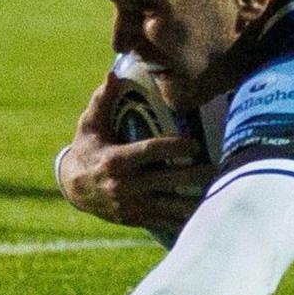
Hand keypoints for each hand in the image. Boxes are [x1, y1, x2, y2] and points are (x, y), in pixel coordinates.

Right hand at [56, 76, 213, 238]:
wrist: (73, 189)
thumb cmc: (87, 149)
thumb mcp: (89, 124)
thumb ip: (103, 100)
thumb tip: (114, 73)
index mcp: (115, 161)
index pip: (150, 152)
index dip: (174, 148)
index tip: (195, 144)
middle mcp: (123, 186)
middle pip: (167, 180)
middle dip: (195, 175)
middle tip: (218, 166)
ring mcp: (131, 205)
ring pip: (170, 205)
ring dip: (196, 200)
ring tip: (220, 190)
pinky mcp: (136, 218)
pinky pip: (165, 221)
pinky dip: (186, 218)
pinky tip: (206, 212)